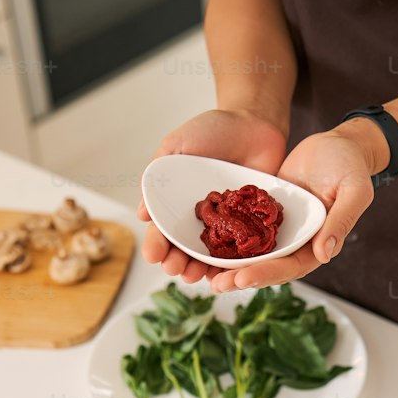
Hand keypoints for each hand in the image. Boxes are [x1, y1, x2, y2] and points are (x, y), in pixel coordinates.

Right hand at [138, 109, 286, 283]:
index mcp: (178, 204)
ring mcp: (227, 225)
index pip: (163, 232)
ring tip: (195, 276)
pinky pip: (244, 252)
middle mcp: (200, 220)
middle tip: (175, 268)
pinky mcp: (253, 227)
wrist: (256, 121)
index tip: (154, 254)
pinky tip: (229, 275)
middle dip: (176, 263)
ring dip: (201, 271)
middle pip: (185, 250)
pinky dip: (236, 266)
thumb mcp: (178, 144)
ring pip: (211, 257)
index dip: (156, 245)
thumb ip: (159, 174)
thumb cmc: (214, 129)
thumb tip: (142, 214)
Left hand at [207, 120, 383, 293]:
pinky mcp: (266, 215)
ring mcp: (280, 230)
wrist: (339, 145)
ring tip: (205, 276)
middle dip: (241, 277)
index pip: (291, 267)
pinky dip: (227, 239)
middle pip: (267, 267)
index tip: (243, 279)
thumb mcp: (354, 190)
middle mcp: (297, 242)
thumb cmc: (351, 165)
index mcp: (319, 244)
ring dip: (230, 266)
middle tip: (217, 284)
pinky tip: (205, 244)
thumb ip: (341, 220)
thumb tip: (324, 254)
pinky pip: (245, 231)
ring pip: (253, 254)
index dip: (266, 274)